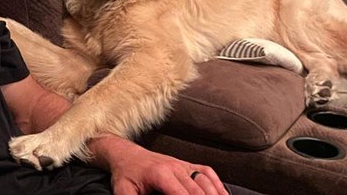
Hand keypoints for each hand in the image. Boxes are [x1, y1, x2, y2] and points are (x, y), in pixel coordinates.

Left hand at [91, 135, 228, 194]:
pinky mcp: (185, 164)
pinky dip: (217, 184)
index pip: (184, 194)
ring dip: (215, 194)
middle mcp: (175, 167)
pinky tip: (223, 194)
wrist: (127, 155)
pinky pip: (206, 171)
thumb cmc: (126, 175)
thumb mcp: (123, 192)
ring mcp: (182, 164)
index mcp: (161, 174)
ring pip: (205, 181)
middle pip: (198, 191)